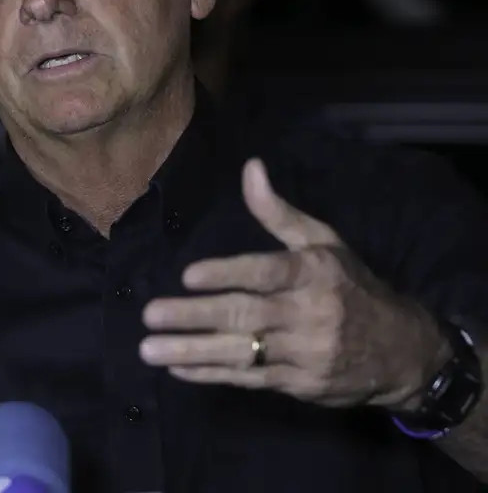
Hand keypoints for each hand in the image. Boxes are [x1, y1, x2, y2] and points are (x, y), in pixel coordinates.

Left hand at [139, 158, 449, 408]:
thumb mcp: (324, 243)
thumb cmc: (351, 287)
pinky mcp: (298, 384)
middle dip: (194, 316)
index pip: (266, 273)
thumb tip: (250, 167)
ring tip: (149, 349)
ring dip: (192, 350)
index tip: (188, 276)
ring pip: (240, 352)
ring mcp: (303, 353)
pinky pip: (248, 379)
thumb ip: (279, 212)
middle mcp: (308, 314)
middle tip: (150, 315)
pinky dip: (211, 374)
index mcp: (313, 274)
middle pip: (245, 315)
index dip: (227, 274)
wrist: (403, 353)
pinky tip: (178, 368)